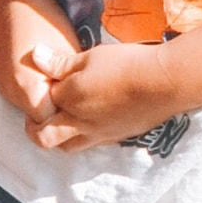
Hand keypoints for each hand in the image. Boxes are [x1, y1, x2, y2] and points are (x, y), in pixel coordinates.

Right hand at [0, 0, 79, 121]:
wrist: (19, 1)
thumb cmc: (49, 24)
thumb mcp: (69, 57)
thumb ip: (73, 86)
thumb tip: (86, 104)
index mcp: (28, 88)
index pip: (52, 121)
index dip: (71, 116)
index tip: (89, 110)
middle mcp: (11, 92)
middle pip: (39, 119)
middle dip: (60, 113)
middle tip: (84, 104)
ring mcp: (4, 86)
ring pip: (31, 108)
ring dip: (49, 104)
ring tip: (70, 91)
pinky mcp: (3, 79)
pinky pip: (24, 97)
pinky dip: (39, 95)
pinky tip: (53, 81)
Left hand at [28, 38, 194, 151]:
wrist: (167, 82)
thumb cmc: (127, 64)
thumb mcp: (91, 57)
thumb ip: (60, 62)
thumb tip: (34, 55)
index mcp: (69, 98)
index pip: (39, 101)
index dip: (38, 93)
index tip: (42, 84)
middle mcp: (79, 121)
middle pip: (44, 137)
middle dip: (35, 129)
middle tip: (38, 116)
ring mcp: (99, 133)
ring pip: (67, 147)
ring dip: (59, 137)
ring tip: (63, 120)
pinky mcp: (118, 137)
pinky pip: (92, 144)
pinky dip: (84, 137)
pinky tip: (91, 121)